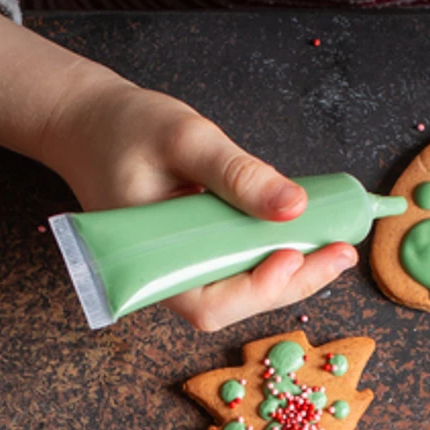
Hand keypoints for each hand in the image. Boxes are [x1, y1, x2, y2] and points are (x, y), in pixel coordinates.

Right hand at [38, 75, 355, 331]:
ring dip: (290, 274)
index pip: (207, 304)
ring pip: (240, 290)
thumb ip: (237, 173)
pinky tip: (307, 237)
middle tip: (342, 253)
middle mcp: (166, 276)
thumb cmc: (123, 128)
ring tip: (335, 246)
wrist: (87, 124)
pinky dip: (273, 255)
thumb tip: (295, 207)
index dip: (255, 290)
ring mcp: (181, 267)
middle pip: (233, 305)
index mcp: (149, 261)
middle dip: (291, 284)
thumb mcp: (185, 137)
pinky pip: (236, 266)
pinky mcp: (195, 252)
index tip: (292, 256)